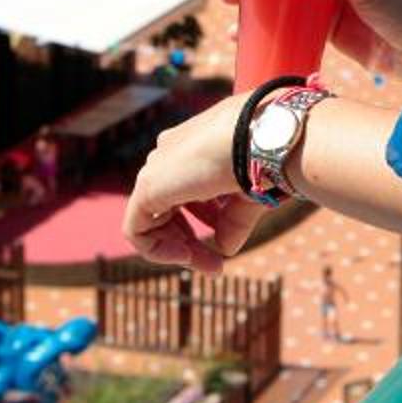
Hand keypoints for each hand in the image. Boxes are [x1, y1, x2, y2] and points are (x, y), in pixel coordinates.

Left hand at [122, 98, 268, 270]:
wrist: (262, 136)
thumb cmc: (264, 157)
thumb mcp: (249, 195)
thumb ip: (232, 221)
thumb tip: (224, 248)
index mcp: (193, 147)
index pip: (188, 192)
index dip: (206, 222)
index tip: (224, 250)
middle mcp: (171, 152)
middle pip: (170, 208)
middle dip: (190, 241)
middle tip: (216, 266)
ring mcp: (157, 167)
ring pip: (153, 220)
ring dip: (178, 249)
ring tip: (209, 264)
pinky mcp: (147, 185)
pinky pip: (137, 229)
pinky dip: (157, 250)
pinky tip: (187, 257)